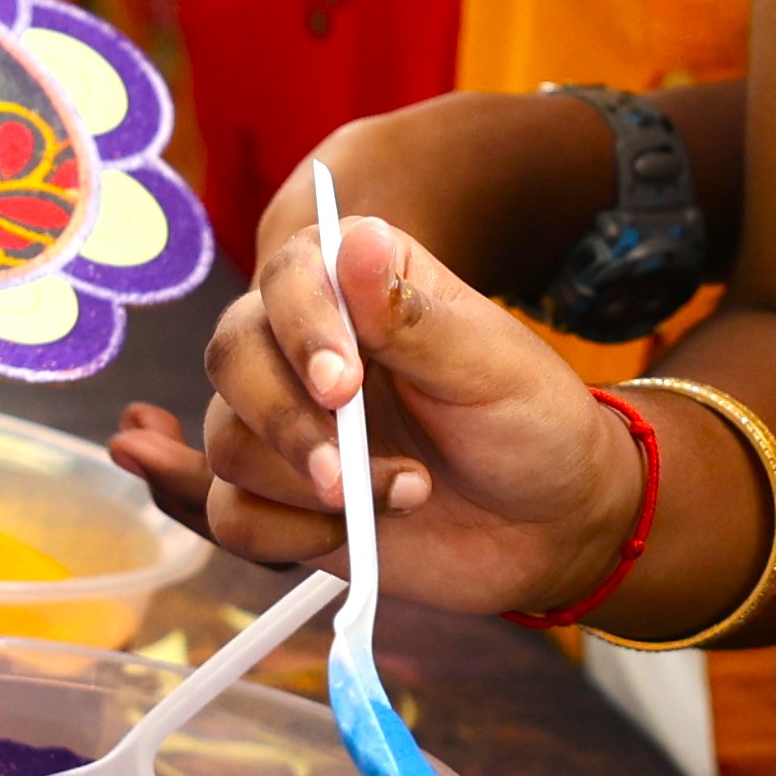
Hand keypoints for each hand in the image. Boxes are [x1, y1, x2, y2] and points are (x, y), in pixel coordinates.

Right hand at [106, 92, 634, 523]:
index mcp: (356, 285)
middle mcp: (304, 345)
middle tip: (346, 472)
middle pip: (233, 359)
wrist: (548, 523)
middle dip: (286, 421)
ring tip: (403, 494)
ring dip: (303, 485)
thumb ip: (412, 316)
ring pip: (227, 442)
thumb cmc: (529, 422)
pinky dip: (285, 534)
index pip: (288, 278)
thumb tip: (356, 242)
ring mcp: (286, 421)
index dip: (301, 331)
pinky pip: (232, 514)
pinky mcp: (278, 496)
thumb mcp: (490, 366)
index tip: (343, 386)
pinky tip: (347, 532)